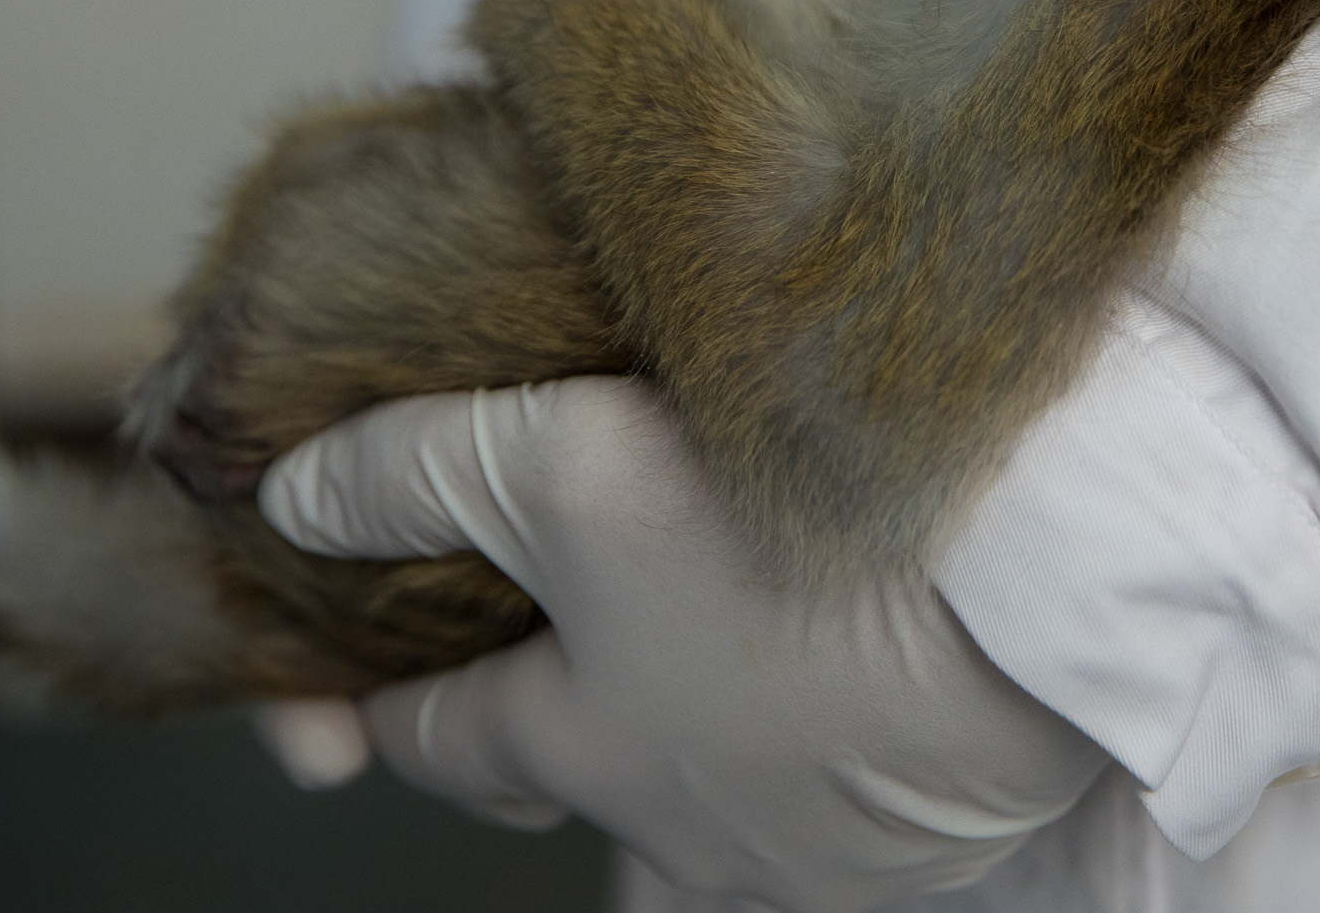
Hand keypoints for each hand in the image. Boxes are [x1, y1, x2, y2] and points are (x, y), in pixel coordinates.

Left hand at [258, 376, 1108, 911]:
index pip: (436, 738)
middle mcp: (676, 830)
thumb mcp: (570, 467)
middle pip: (569, 784)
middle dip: (537, 725)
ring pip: (704, 800)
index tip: (344, 676)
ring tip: (711, 631)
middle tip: (543, 641)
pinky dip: (814, 742)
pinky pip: (834, 806)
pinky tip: (842, 660)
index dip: (378, 695)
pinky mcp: (922, 841)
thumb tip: (289, 495)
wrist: (1029, 607)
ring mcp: (803, 852)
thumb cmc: (788, 543)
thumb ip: (419, 471)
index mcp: (577, 747)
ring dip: (688, 729)